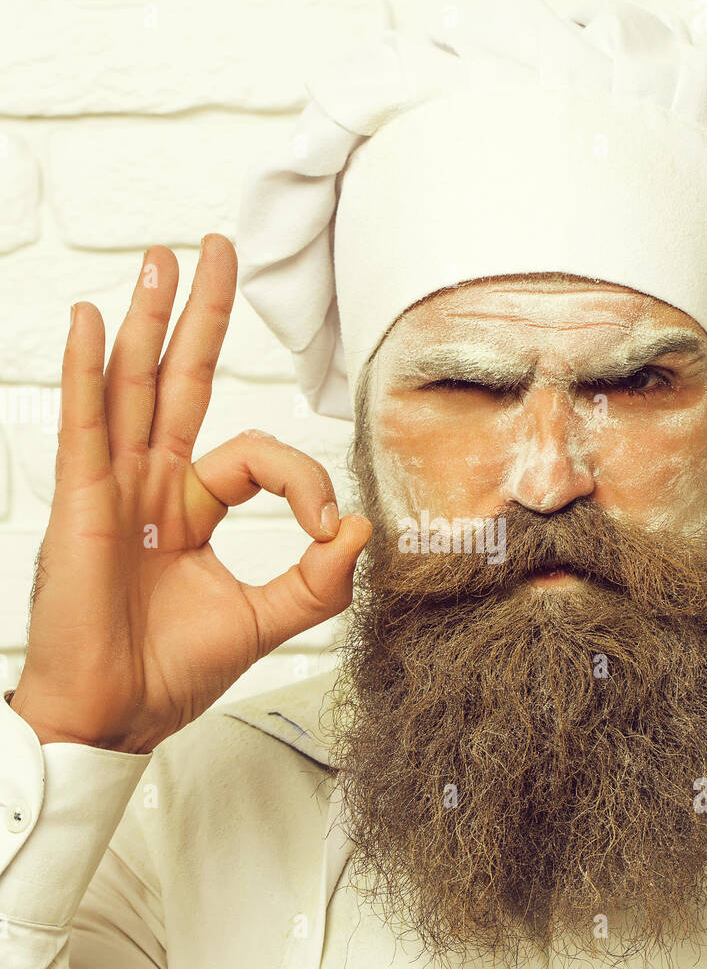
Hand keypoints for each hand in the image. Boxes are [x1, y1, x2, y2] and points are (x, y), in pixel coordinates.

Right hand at [10, 236, 371, 753]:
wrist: (113, 718)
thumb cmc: (166, 675)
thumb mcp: (261, 622)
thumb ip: (315, 581)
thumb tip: (362, 527)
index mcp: (191, 510)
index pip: (253, 456)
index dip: (301, 479)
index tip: (327, 526)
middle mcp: (150, 488)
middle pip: (180, 383)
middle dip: (201, 316)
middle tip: (216, 250)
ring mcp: (112, 489)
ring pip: (134, 386)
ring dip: (148, 319)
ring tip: (162, 259)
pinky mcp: (82, 504)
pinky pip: (85, 425)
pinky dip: (85, 371)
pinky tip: (88, 319)